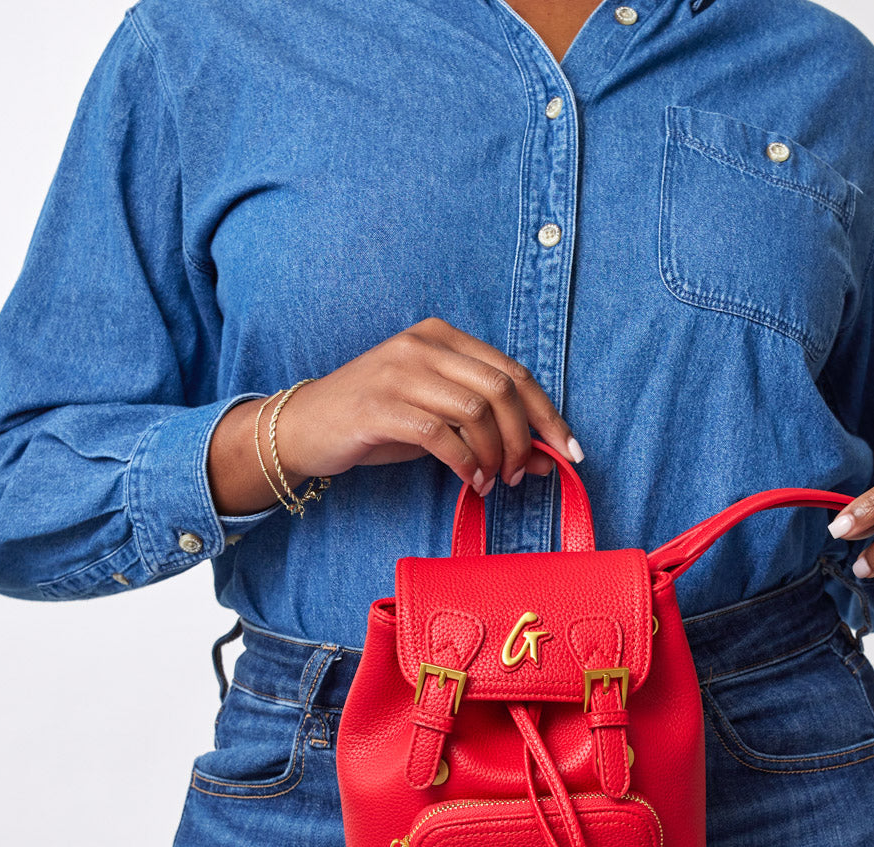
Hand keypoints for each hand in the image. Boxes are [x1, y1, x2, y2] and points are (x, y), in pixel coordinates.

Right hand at [208, 317, 582, 515]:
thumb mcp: (438, 420)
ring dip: (495, 454)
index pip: (514, 371)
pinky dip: (465, 463)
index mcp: (442, 337)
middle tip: (521, 474)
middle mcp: (423, 346)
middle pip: (502, 389)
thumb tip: (547, 459)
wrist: (303, 426)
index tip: (570, 451)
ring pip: (476, 410)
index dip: (548, 414)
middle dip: (523, 439)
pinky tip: (469, 481)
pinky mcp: (380, 406)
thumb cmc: (375, 422)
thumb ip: (488, 430)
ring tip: (493, 481)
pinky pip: (441, 434)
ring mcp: (400, 373)